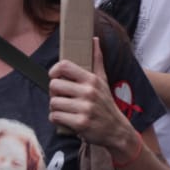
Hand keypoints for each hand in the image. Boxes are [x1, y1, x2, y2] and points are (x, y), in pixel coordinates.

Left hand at [48, 36, 132, 151]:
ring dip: (55, 107)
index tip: (55, 77)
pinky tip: (65, 119)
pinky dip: (56, 118)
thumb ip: (97, 60)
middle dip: (54, 92)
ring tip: (64, 109)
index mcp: (92, 79)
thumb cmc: (105, 103)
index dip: (54, 71)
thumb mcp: (103, 80)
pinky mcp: (80, 123)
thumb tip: (94, 39)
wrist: (116, 130)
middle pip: (54, 85)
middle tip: (61, 96)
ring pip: (53, 102)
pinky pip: (55, 117)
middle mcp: (89, 92)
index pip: (64, 66)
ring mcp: (85, 108)